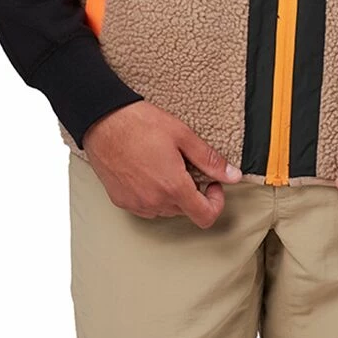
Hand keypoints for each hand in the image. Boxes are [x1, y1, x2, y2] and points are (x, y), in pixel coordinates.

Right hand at [81, 100, 243, 227]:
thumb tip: (234, 176)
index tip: (212, 184)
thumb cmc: (141, 123)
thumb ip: (209, 160)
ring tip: (164, 164)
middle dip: (192, 192)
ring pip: (165, 209)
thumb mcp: (183, 135)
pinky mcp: (121, 201)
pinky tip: (148, 170)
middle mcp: (155, 202)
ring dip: (171, 194)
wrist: (103, 121)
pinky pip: (145, 206)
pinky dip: (152, 194)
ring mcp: (136, 204)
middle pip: (185, 211)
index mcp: (173, 187)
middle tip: (185, 164)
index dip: (216, 202)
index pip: (205, 216)